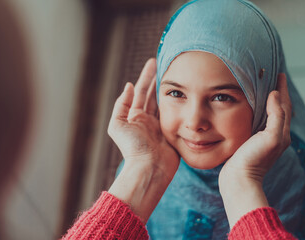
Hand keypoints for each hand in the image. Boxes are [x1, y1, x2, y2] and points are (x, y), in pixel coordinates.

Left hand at [107, 59, 179, 222]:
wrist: (150, 168)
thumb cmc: (133, 148)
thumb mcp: (118, 125)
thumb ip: (122, 105)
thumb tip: (129, 86)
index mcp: (135, 116)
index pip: (142, 91)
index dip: (147, 76)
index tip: (153, 62)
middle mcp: (148, 119)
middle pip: (155, 94)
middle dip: (160, 79)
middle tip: (167, 64)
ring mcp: (162, 125)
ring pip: (167, 102)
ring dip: (170, 89)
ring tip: (177, 75)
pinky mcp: (173, 132)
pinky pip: (177, 114)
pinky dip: (180, 104)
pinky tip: (185, 94)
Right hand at [218, 73, 291, 226]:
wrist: (238, 180)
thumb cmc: (253, 160)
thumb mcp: (270, 138)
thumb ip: (276, 116)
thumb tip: (274, 95)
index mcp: (281, 132)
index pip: (285, 105)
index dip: (283, 89)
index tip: (279, 74)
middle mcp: (275, 135)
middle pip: (279, 109)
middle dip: (277, 93)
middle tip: (270, 79)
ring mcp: (263, 139)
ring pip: (268, 115)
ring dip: (267, 101)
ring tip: (260, 89)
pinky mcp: (251, 142)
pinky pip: (258, 121)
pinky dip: (257, 111)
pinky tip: (249, 108)